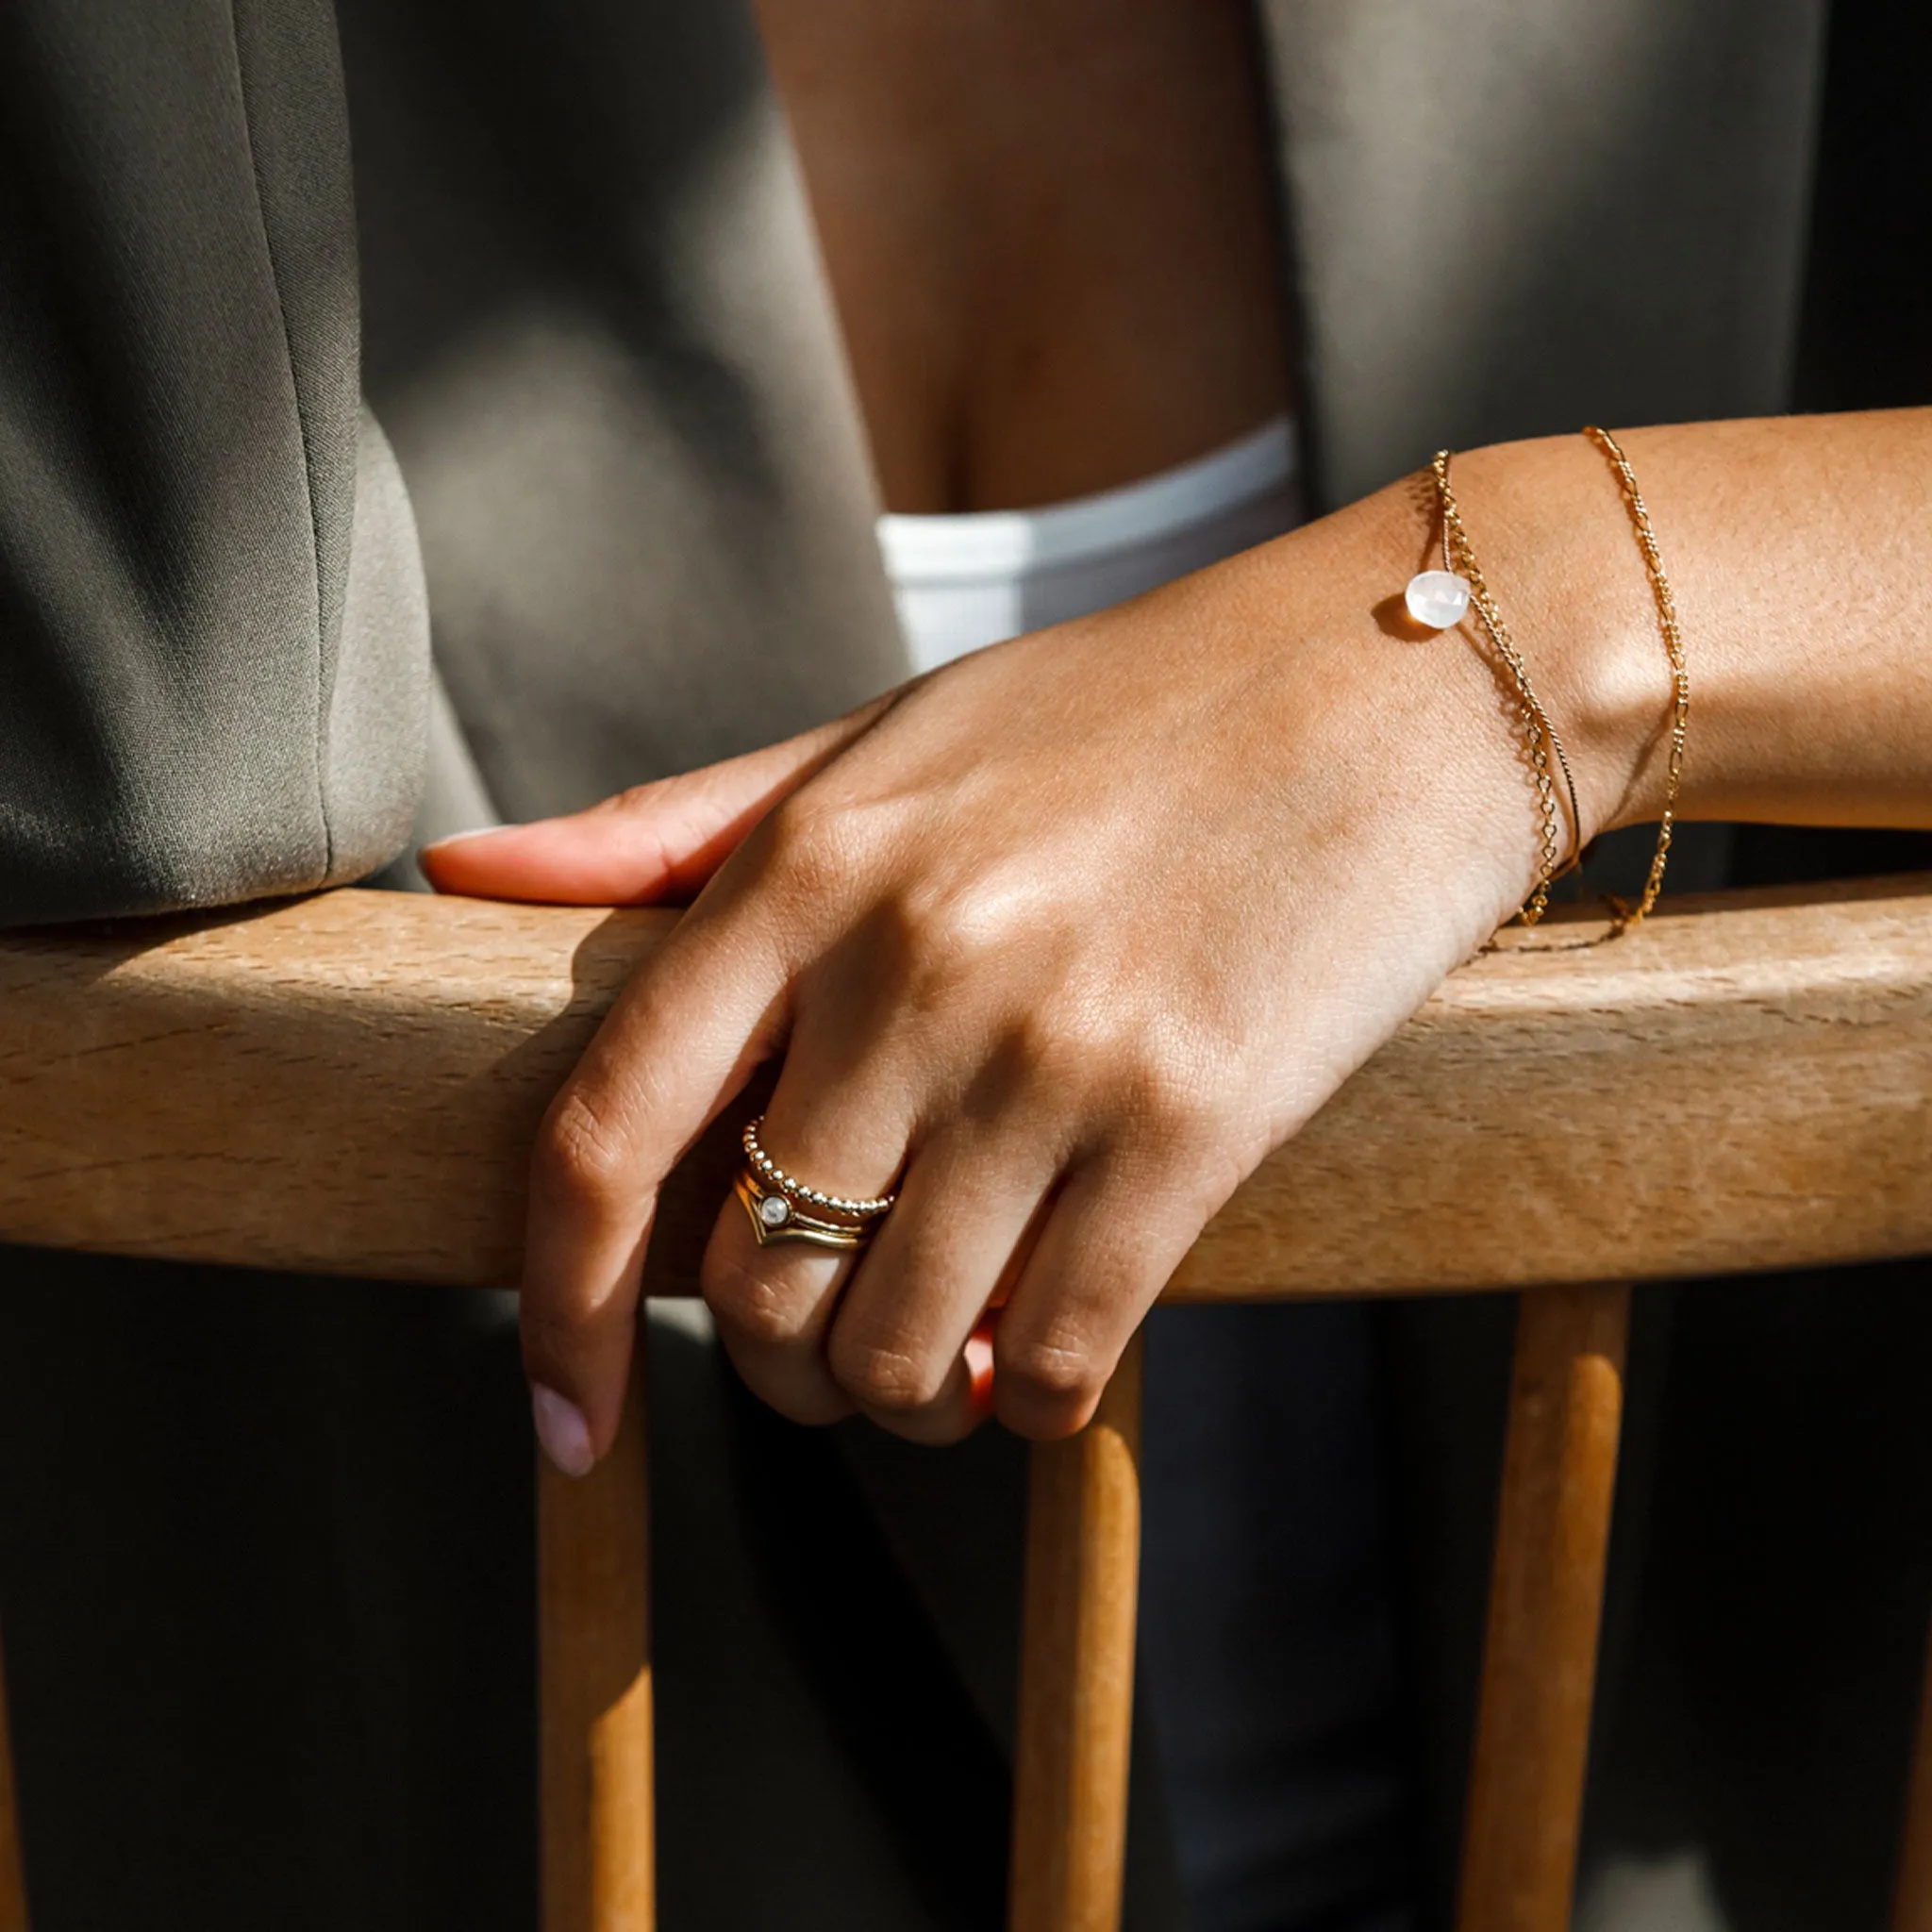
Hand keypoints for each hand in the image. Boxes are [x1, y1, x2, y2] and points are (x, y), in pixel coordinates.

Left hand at [423, 480, 1611, 1466]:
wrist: (1402, 677)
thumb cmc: (1128, 713)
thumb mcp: (888, 738)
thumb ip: (675, 826)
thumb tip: (461, 869)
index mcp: (810, 863)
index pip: (608, 1132)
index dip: (557, 1311)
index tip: (563, 1421)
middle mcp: (912, 963)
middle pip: (755, 1281)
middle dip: (775, 1365)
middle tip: (829, 1348)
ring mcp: (1055, 1051)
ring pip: (898, 1349)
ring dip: (904, 1395)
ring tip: (948, 1348)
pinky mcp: (1197, 1123)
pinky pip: (1061, 1358)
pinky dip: (1035, 1399)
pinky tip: (1048, 1351)